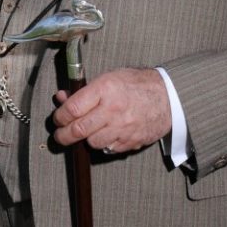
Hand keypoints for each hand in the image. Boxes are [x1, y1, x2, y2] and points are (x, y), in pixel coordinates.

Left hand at [53, 68, 171, 152]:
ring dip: (86, 139)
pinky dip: (103, 144)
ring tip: (88, 131)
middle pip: (78, 130)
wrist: (168, 97)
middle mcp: (112, 110)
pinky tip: (106, 134)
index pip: (72, 109)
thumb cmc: (137, 84)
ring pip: (91, 143)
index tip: (58, 119)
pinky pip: (108, 149)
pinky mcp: (130, 142)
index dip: (60, 117)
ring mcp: (122, 128)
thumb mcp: (110, 77)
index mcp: (105, 89)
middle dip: (63, 135)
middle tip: (60, 135)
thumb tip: (62, 98)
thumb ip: (85, 90)